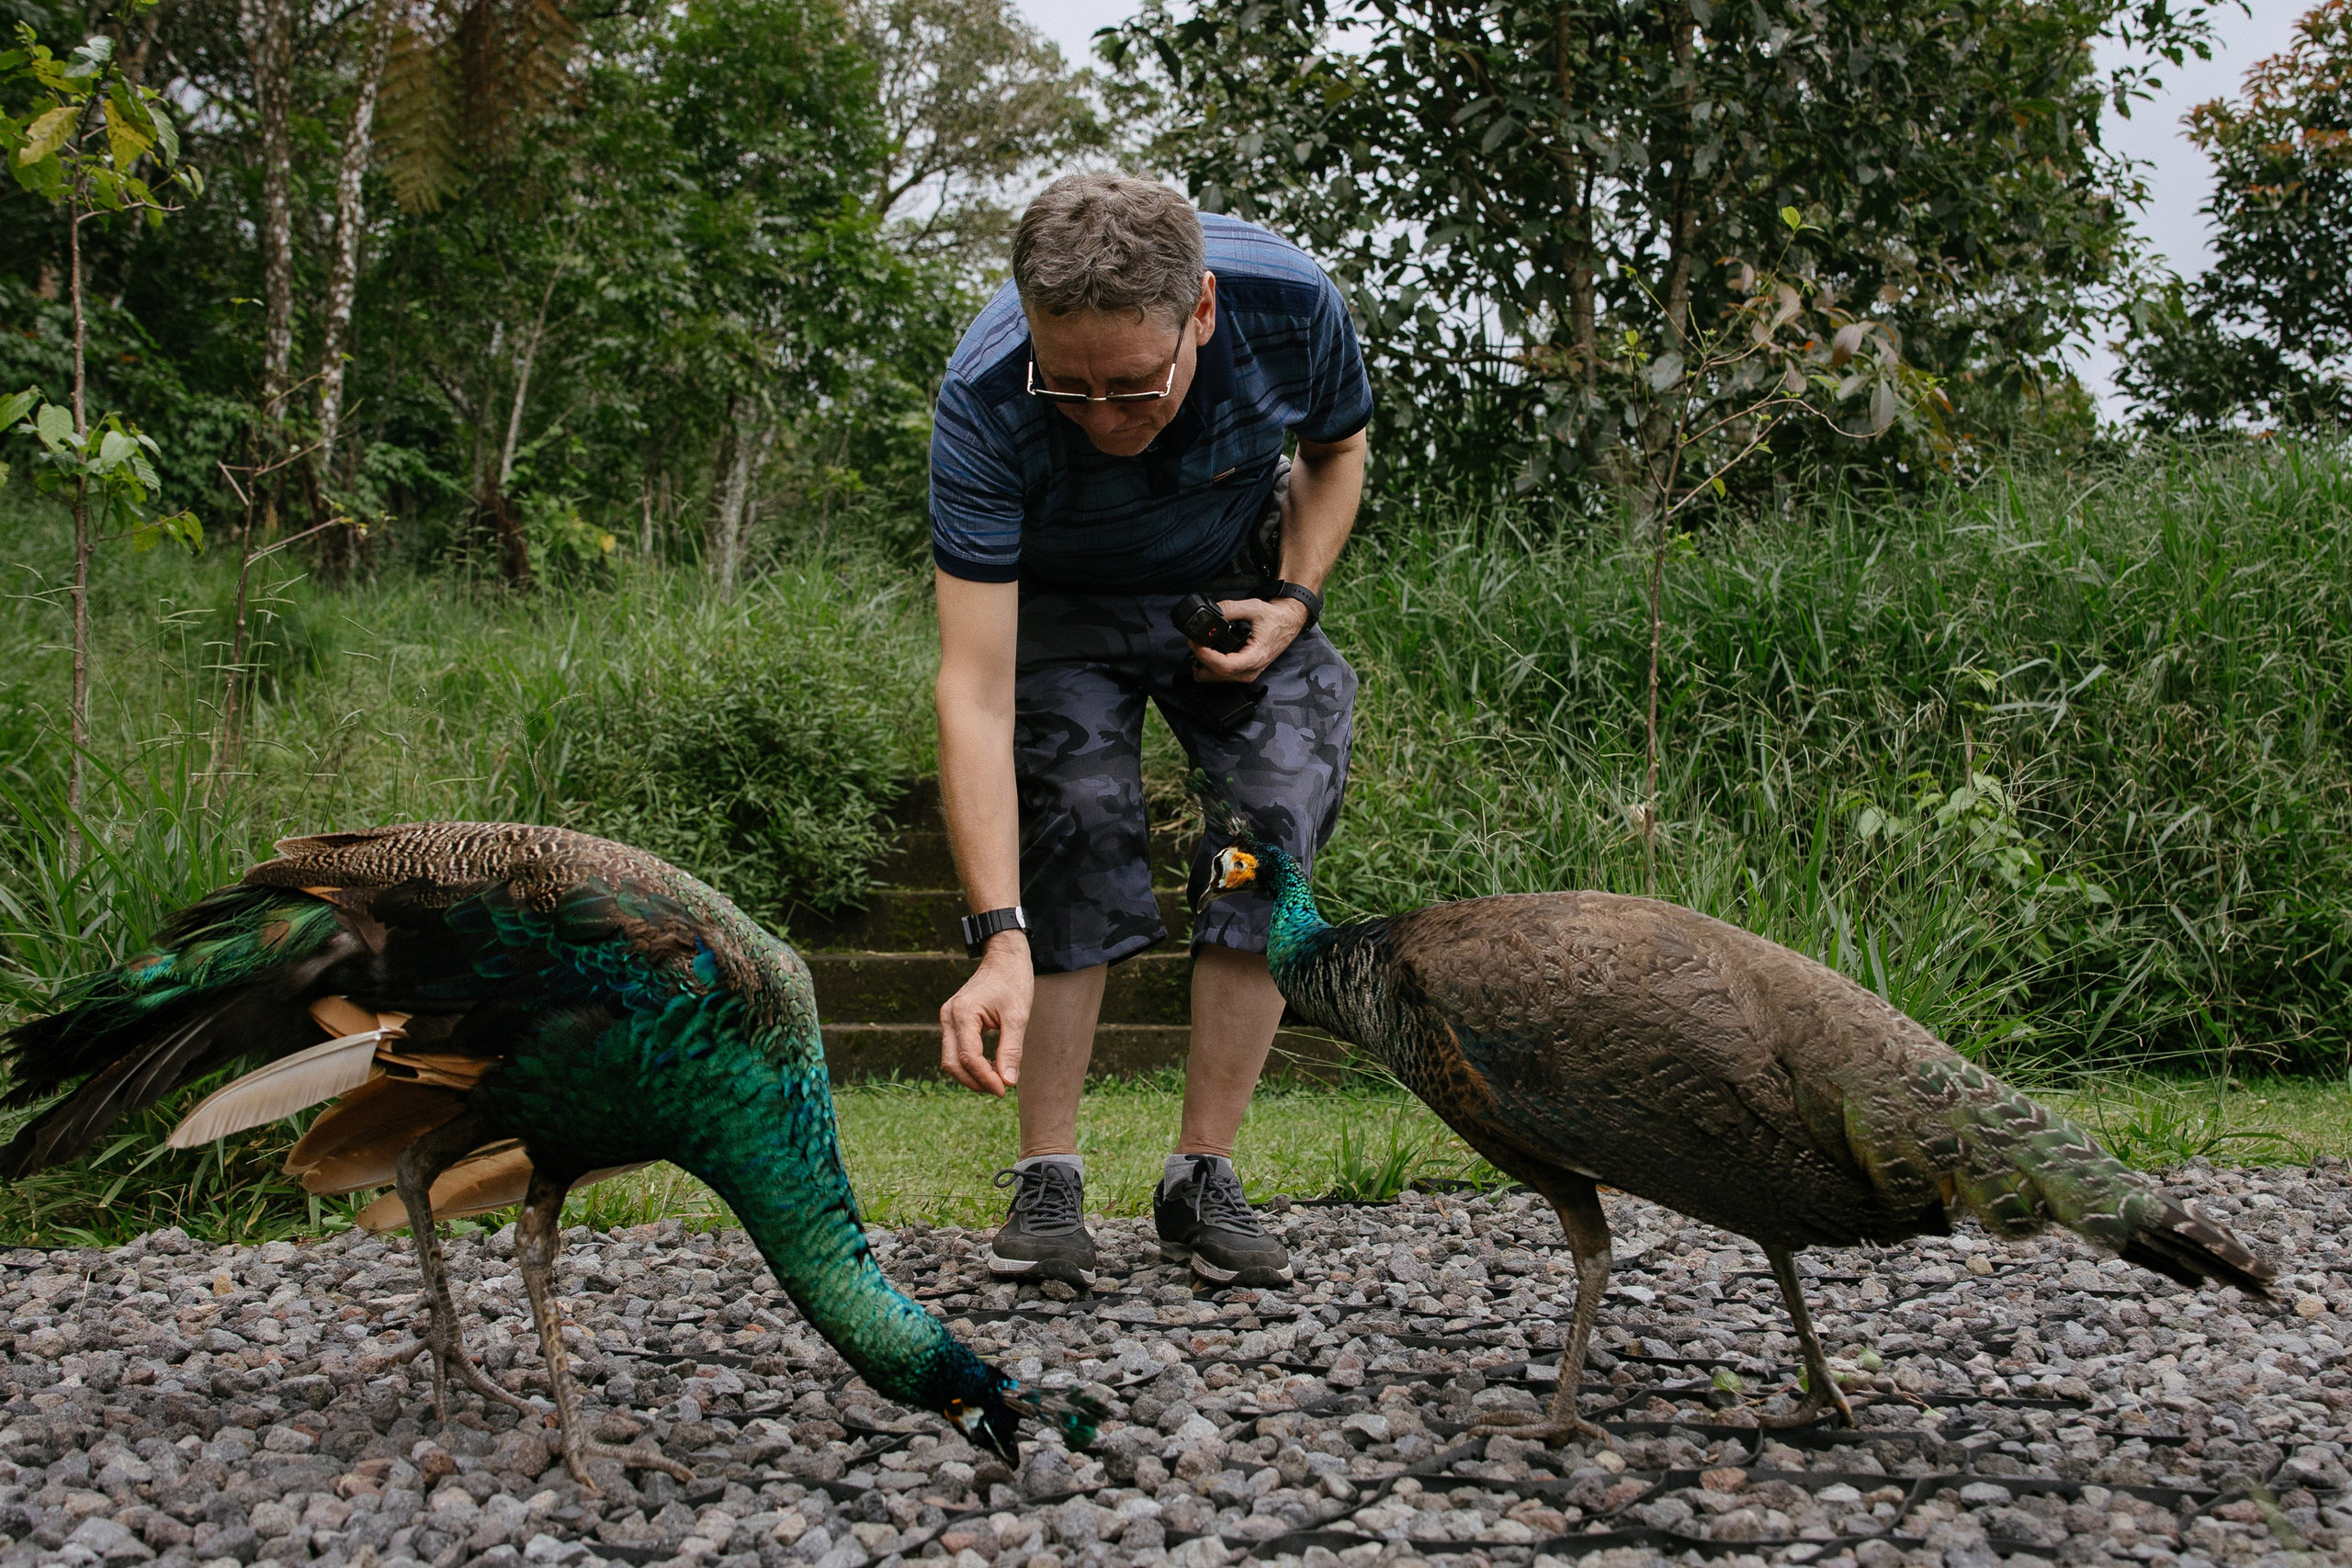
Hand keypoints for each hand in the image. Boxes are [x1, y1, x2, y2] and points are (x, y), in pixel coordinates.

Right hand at [940, 931, 1030, 1095]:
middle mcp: (949, 1016)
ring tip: (996, 1080)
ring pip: (950, 1059)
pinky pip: (954, 1050)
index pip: (968, 1058)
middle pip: (952, 1064)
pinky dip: (969, 1063)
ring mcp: (948, 1018)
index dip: (985, 1079)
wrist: (1004, 958)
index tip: (1004, 1090)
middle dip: (975, 1081)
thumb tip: (1008, 1082)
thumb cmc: (1013, 982)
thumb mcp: (1017, 1017)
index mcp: (963, 1013)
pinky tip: (990, 1067)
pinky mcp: (952, 1020)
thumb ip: (1011, 1050)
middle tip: (1000, 1089)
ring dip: (971, 1075)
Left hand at [1189, 595, 1308, 683]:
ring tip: (1200, 645)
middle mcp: (1251, 670)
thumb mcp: (1253, 607)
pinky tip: (1209, 653)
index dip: (1206, 656)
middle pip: (1216, 676)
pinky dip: (1211, 666)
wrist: (1288, 623)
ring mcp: (1248, 674)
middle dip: (1200, 661)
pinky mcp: (1244, 672)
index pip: (1224, 666)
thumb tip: (1212, 612)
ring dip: (1204, 665)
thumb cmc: (1275, 618)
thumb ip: (1230, 608)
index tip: (1197, 643)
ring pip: (1217, 679)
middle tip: (1195, 642)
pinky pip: (1222, 676)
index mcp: (1255, 657)